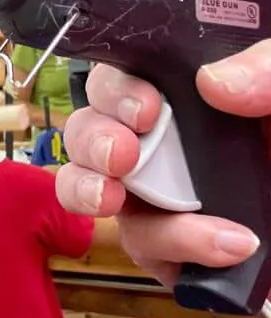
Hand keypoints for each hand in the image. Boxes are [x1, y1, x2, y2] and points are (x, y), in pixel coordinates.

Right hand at [56, 43, 270, 285]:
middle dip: (93, 140)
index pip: (134, 69)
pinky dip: (169, 247)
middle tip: (123, 156)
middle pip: (96, 126)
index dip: (118, 87)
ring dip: (91, 190)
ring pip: (96, 185)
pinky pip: (145, 247)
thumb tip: (215, 81)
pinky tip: (224, 245)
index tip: (146, 108)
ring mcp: (181, 194)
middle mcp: (186, 137)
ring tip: (118, 199)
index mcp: (215, 88)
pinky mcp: (191, 248)